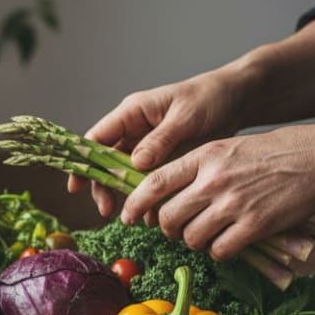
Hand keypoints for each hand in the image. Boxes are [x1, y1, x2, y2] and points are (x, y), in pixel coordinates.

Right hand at [68, 69, 245, 216]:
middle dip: (104, 187)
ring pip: (125, 175)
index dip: (83, 162)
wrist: (237, 100)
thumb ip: (159, 140)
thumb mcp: (185, 117)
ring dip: (126, 197)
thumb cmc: (209, 98)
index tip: (77, 187)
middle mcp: (134, 130)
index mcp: (132, 113)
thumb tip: (135, 163)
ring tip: (134, 217)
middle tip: (109, 211)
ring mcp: (147, 147)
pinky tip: (154, 215)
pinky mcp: (162, 160)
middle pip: (106, 162)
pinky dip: (148, 198)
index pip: (97, 138)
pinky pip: (148, 182)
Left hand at [119, 123, 314, 259]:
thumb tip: (164, 195)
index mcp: (204, 157)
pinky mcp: (253, 226)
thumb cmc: (272, 154)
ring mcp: (233, 204)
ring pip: (191, 237)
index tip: (128, 216)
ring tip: (207, 234)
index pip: (154, 183)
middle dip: (167, 229)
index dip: (135, 204)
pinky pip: (219, 251)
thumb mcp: (227, 148)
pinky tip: (228, 242)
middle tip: (177, 230)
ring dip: (194, 242)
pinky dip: (219, 251)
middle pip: (167, 217)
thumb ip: (196, 168)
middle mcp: (213, 180)